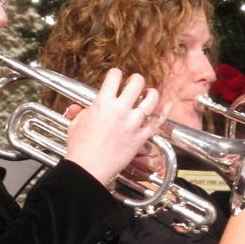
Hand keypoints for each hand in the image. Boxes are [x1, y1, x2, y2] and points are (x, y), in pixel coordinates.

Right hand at [63, 69, 164, 185]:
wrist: (88, 169)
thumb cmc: (80, 148)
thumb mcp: (75, 124)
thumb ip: (80, 112)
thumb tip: (79, 108)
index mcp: (103, 103)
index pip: (114, 76)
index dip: (116, 74)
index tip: (116, 78)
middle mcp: (120, 110)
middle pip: (137, 83)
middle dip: (136, 80)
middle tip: (134, 84)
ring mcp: (132, 123)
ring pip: (151, 99)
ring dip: (151, 93)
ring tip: (148, 94)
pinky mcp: (141, 138)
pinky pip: (157, 122)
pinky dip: (165, 112)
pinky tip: (168, 105)